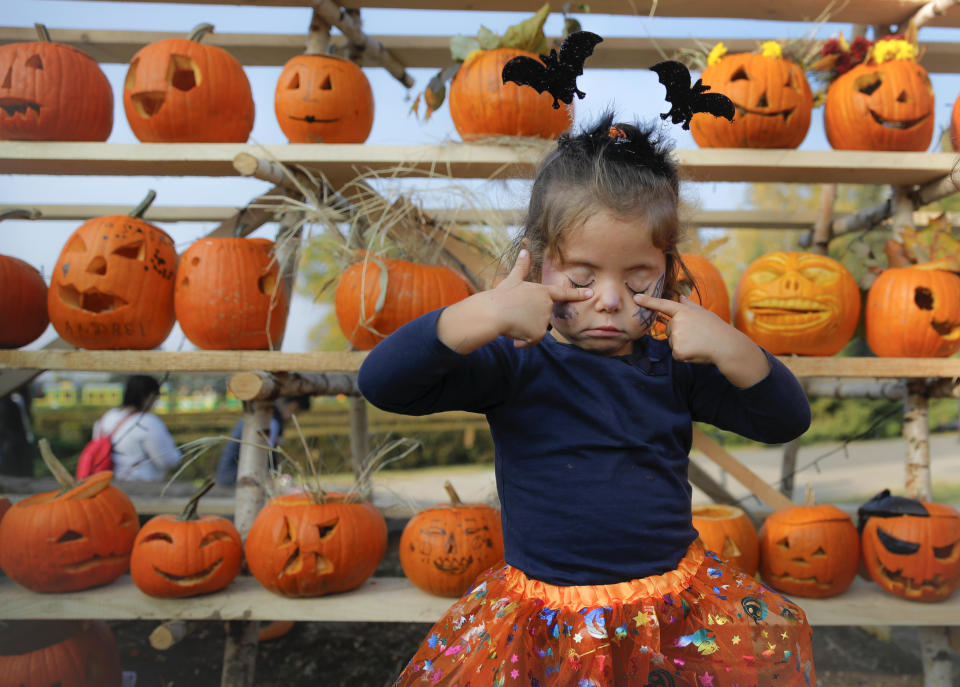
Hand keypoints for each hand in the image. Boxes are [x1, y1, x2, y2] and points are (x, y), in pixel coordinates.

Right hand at [436, 249, 591, 353]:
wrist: (492, 313)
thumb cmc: (501, 297)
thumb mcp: (512, 280)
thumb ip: (521, 268)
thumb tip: (524, 250)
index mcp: (542, 292)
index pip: (563, 293)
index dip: (577, 294)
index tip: (590, 294)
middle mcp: (547, 305)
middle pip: (541, 317)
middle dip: (528, 319)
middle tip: (514, 314)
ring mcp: (544, 319)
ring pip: (535, 331)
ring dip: (524, 330)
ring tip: (512, 322)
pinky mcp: (538, 333)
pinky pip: (530, 341)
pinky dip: (522, 342)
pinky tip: (513, 334)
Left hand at [633, 293, 721, 362]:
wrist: (727, 346)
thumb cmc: (716, 329)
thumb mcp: (703, 313)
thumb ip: (689, 305)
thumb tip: (681, 296)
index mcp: (684, 311)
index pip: (663, 305)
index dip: (648, 301)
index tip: (636, 298)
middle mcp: (677, 322)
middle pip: (669, 331)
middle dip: (680, 335)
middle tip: (698, 336)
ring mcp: (677, 336)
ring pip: (672, 343)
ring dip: (683, 345)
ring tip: (698, 343)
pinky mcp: (677, 350)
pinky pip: (676, 354)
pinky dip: (685, 356)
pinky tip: (696, 352)